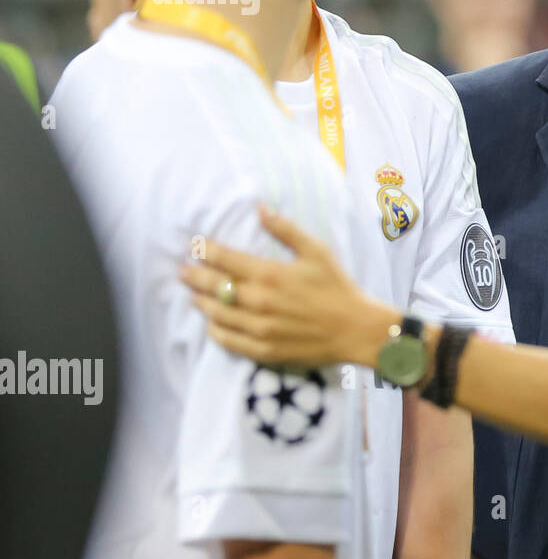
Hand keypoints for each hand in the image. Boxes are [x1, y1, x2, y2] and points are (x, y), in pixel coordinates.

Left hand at [180, 204, 398, 367]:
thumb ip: (285, 230)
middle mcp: (259, 302)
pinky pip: (228, 340)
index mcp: (270, 274)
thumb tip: (260, 208)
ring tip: (194, 296)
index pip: (225, 259)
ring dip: (201, 302)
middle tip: (182, 271)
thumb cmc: (338, 287)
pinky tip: (213, 323)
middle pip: (214, 287)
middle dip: (194, 276)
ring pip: (217, 314)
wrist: (355, 329)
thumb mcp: (316, 251)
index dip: (206, 251)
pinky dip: (216, 330)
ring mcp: (259, 329)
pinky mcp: (263, 350)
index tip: (195, 245)